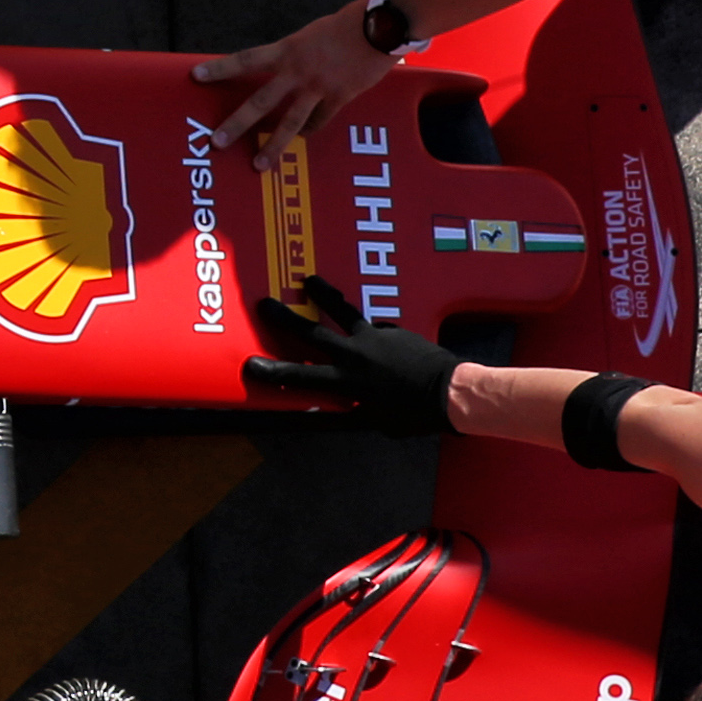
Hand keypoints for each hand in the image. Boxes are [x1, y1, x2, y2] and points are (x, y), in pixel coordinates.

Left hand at [192, 2, 387, 156]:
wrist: (383, 25)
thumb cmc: (350, 22)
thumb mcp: (314, 33)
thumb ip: (297, 52)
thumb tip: (287, 67)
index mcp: (288, 49)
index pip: (245, 60)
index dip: (220, 68)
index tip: (196, 76)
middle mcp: (299, 71)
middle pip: (260, 101)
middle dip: (236, 123)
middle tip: (216, 142)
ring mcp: (319, 87)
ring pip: (289, 122)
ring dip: (272, 146)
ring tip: (258, 165)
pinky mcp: (340, 97)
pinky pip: (319, 121)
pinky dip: (310, 130)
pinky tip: (302, 138)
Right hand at [241, 275, 457, 436]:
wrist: (449, 392)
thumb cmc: (414, 415)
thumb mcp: (377, 419)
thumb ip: (357, 407)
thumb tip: (349, 404)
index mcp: (347, 381)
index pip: (301, 376)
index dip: (274, 371)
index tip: (251, 364)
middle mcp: (355, 354)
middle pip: (312, 332)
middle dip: (284, 318)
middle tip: (264, 303)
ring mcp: (374, 337)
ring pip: (343, 311)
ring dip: (324, 295)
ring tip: (310, 280)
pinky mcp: (393, 330)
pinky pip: (377, 329)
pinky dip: (373, 333)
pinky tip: (380, 340)